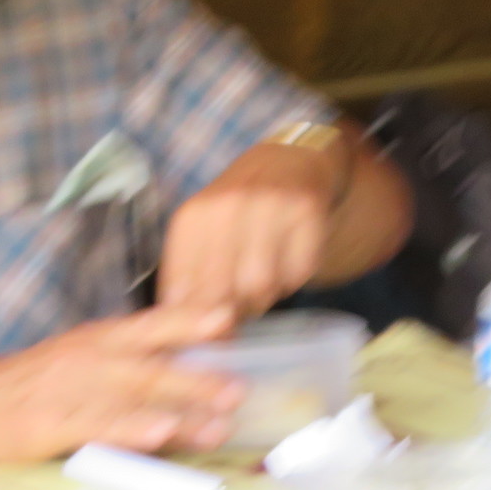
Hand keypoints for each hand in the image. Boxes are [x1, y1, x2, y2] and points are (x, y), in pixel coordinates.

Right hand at [0, 307, 243, 466]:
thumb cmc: (29, 385)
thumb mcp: (79, 359)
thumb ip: (129, 362)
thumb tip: (192, 373)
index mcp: (98, 339)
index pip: (152, 323)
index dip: (191, 319)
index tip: (230, 317)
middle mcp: (89, 358)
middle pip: (152, 366)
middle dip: (199, 377)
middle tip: (240, 389)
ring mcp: (69, 391)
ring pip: (132, 398)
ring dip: (180, 410)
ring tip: (218, 424)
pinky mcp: (48, 425)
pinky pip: (98, 426)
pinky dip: (132, 429)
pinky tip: (160, 435)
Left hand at [157, 143, 335, 314]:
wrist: (291, 158)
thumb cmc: (240, 204)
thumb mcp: (203, 228)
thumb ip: (190, 272)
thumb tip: (182, 323)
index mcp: (194, 216)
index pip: (183, 287)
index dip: (191, 319)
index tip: (201, 331)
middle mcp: (229, 206)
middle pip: (221, 291)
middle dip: (227, 314)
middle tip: (234, 319)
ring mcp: (270, 206)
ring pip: (261, 285)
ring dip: (263, 298)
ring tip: (262, 288)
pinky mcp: (307, 210)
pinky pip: (299, 271)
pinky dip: (293, 279)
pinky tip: (287, 264)